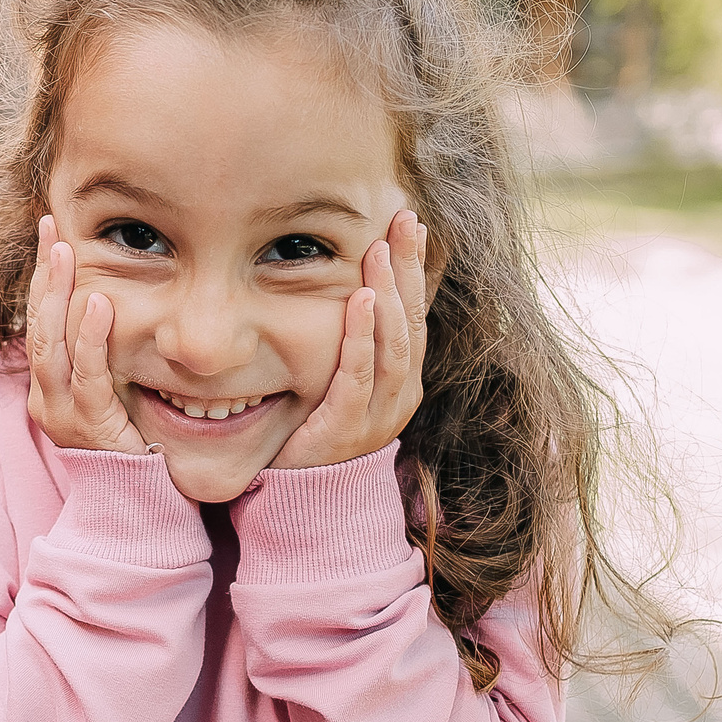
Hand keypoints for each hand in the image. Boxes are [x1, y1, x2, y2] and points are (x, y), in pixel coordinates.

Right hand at [24, 217, 146, 455]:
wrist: (135, 506)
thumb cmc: (131, 448)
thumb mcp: (113, 394)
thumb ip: (106, 358)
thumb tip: (118, 305)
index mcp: (48, 387)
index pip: (39, 322)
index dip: (43, 277)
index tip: (51, 233)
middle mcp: (45, 398)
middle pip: (37, 325)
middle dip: (44, 273)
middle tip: (51, 226)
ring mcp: (62, 414)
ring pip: (50, 346)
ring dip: (58, 295)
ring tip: (67, 252)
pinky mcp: (89, 427)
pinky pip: (87, 375)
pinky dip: (92, 337)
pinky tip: (99, 302)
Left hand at [271, 211, 428, 470]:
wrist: (305, 503)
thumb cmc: (318, 435)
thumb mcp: (341, 384)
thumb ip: (351, 344)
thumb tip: (349, 287)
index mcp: (402, 382)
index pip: (416, 315)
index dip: (416, 269)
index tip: (411, 223)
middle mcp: (401, 396)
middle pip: (413, 321)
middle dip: (410, 268)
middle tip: (404, 219)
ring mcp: (379, 415)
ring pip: (395, 345)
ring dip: (389, 293)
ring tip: (381, 251)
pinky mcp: (349, 429)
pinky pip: (359, 376)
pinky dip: (362, 336)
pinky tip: (360, 300)